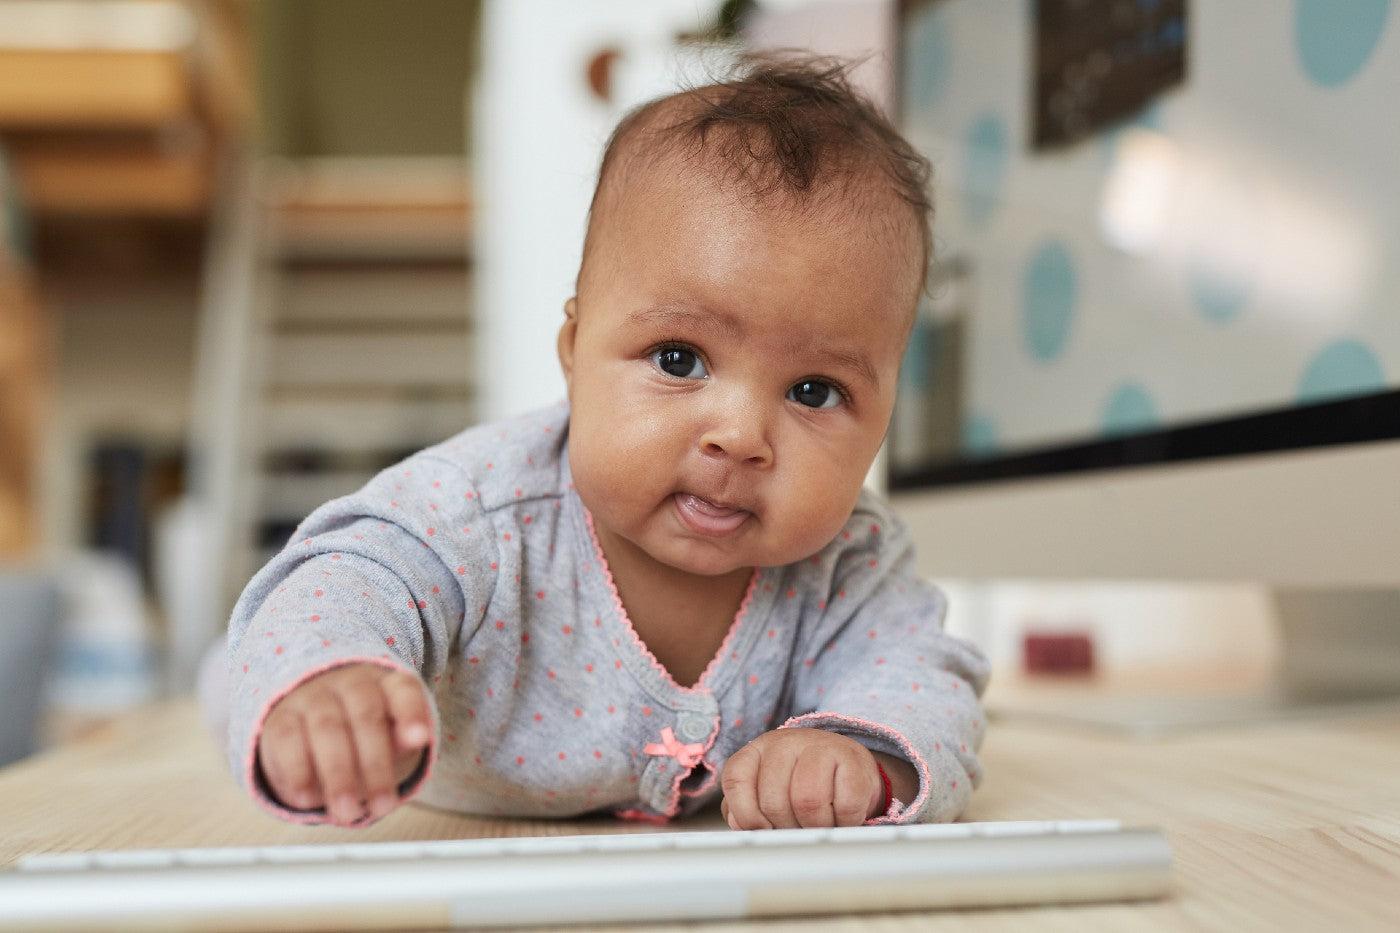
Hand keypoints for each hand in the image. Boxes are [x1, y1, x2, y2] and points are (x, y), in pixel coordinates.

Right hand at [256, 663, 431, 825]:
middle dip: (375, 765)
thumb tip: (416, 740)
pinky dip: (298, 771)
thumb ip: (402, 738)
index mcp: (385, 683)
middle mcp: (349, 683)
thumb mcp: (391, 735)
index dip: (411, 713)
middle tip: (383, 806)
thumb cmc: (362, 731)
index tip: (420, 739)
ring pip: (326, 728)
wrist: (307, 720)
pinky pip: (287, 740)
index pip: (403, 690)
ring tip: (347, 812)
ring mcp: (312, 697)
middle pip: (365, 716)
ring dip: (338, 775)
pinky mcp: (280, 719)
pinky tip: (307, 799)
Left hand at [719, 727, 882, 829]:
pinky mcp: (853, 758)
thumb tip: (740, 827)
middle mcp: (786, 742)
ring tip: (819, 824)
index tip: (762, 830)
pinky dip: (844, 822)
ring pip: (807, 802)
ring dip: (815, 826)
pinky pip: (844, 806)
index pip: (736, 780)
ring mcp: (821, 745)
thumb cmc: (802, 783)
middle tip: (798, 829)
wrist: (850, 765)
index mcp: (757, 750)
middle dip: (786, 827)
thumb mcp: (767, 790)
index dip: (746, 814)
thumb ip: (746, 810)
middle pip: (773, 801)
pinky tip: (842, 816)